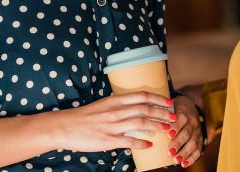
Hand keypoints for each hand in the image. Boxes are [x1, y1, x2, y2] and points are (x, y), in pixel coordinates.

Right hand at [50, 92, 176, 152]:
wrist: (65, 126)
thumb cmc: (84, 116)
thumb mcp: (102, 105)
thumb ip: (118, 105)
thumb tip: (133, 106)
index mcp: (114, 100)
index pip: (141, 96)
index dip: (157, 98)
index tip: (168, 101)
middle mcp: (116, 111)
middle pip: (145, 109)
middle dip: (162, 112)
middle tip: (174, 116)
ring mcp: (113, 126)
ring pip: (141, 124)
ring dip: (157, 126)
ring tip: (167, 129)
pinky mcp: (109, 140)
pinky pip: (130, 141)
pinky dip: (142, 143)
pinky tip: (150, 144)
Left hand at [165, 95, 203, 167]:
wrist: (191, 108)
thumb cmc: (174, 110)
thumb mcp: (169, 107)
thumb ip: (159, 114)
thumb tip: (143, 123)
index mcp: (184, 113)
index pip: (181, 118)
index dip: (176, 127)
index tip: (168, 134)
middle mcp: (192, 122)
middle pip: (187, 133)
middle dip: (178, 143)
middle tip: (170, 152)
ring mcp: (197, 132)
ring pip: (193, 143)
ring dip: (185, 152)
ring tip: (176, 160)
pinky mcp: (200, 140)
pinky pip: (198, 150)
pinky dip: (192, 158)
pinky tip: (184, 163)